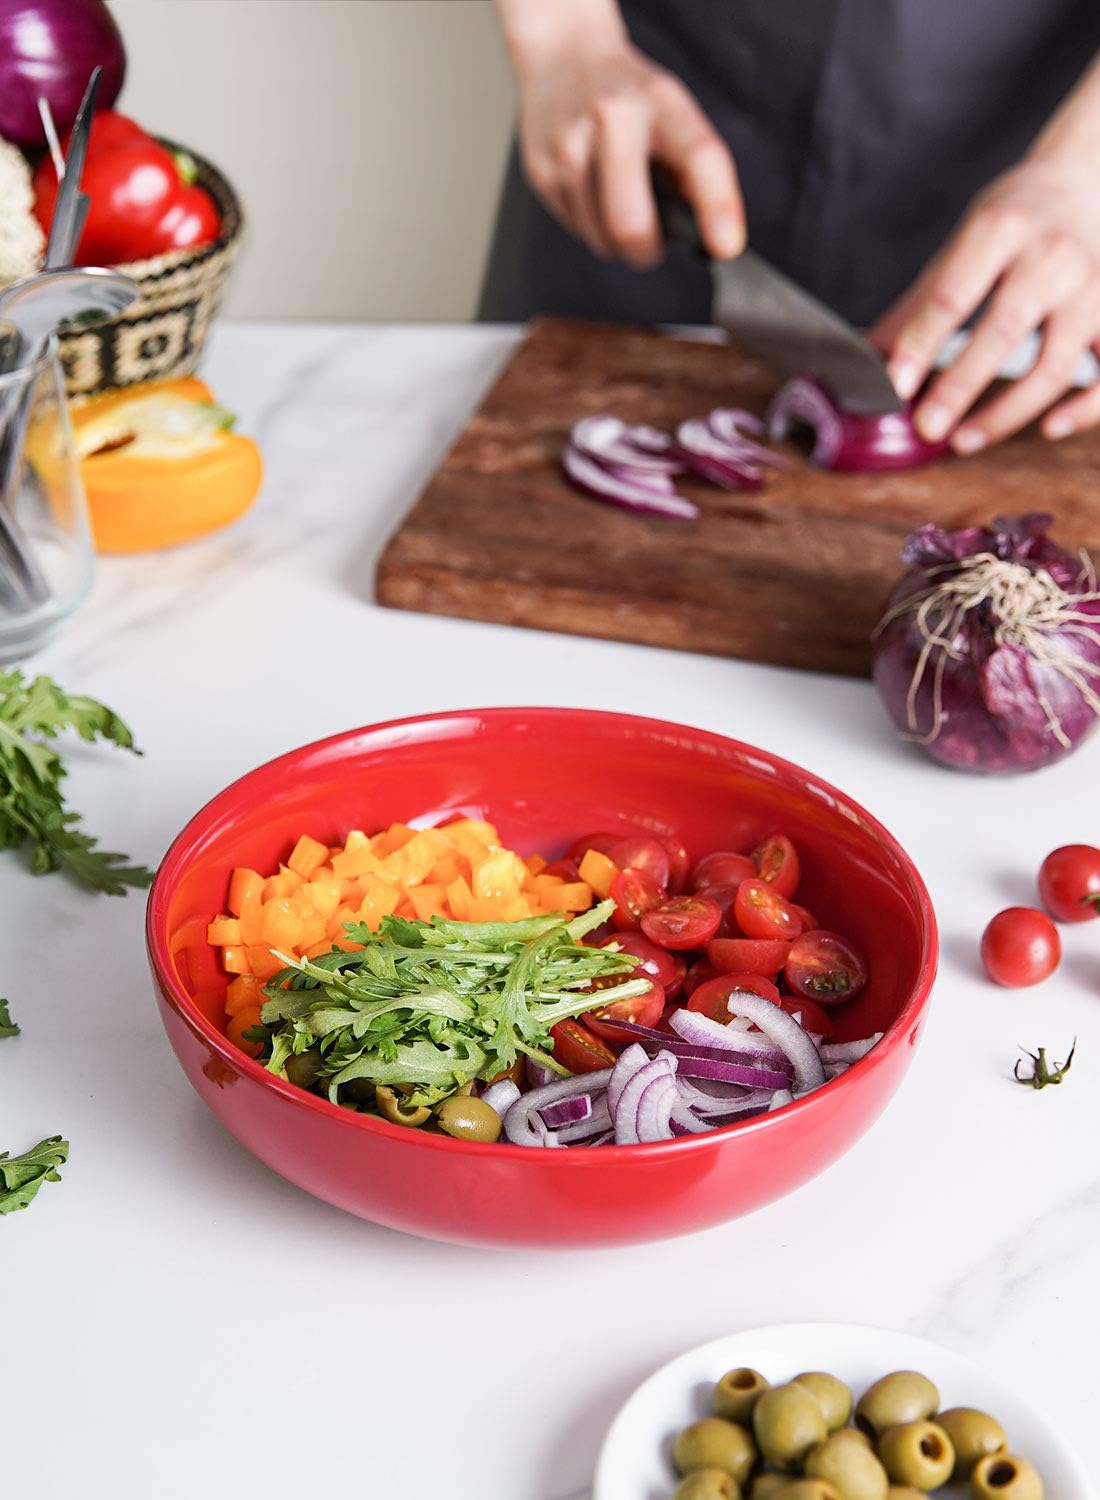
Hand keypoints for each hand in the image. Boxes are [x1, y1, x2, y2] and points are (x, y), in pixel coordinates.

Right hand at [512, 36, 743, 267]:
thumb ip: (694, 168)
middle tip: (654, 244)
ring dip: (616, 240)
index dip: (717, 206)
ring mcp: (569, 145)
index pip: (698, 156)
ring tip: (618, 200)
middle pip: (631, 224)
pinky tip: (591, 190)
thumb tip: (711, 235)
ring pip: (602, 239)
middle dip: (648, 251)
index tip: (726, 246)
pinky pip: (577, 230)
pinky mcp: (541, 170)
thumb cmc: (630, 98)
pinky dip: (591, 225)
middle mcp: (611, 118)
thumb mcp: (673, 113)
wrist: (563, 58)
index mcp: (659, 102)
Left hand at [871, 159, 1099, 451]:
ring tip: (963, 440)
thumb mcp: (963, 243)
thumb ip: (919, 306)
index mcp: (1000, 229)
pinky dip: (1085, 409)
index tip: (893, 386)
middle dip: (960, 386)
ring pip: (1055, 365)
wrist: (1088, 179)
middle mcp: (1051, 256)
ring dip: (1007, 412)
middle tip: (925, 427)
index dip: (920, 345)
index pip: (952, 295)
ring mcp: (1092, 287)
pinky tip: (1050, 428)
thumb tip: (866, 360)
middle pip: (1003, 332)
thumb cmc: (1016, 220)